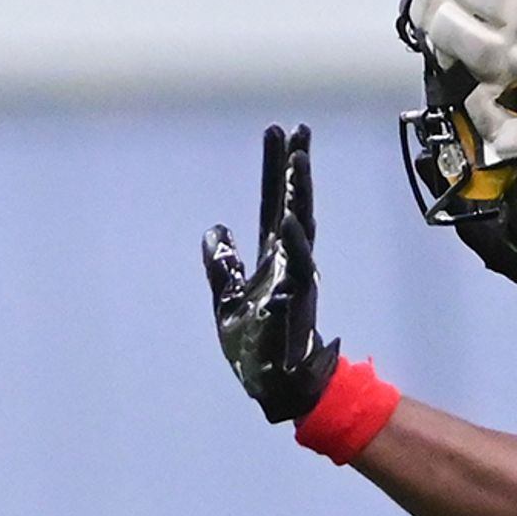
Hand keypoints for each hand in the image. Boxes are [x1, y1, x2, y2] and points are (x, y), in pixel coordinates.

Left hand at [201, 122, 344, 423]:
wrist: (277, 385)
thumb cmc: (258, 345)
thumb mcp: (226, 298)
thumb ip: (222, 263)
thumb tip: (215, 228)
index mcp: (273, 257)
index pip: (273, 203)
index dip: (274, 168)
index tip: (277, 131)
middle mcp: (289, 261)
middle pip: (292, 204)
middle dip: (294, 168)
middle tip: (297, 130)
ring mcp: (297, 278)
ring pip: (301, 227)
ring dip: (299, 194)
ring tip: (298, 159)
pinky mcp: (297, 301)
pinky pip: (298, 267)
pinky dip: (295, 242)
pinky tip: (293, 219)